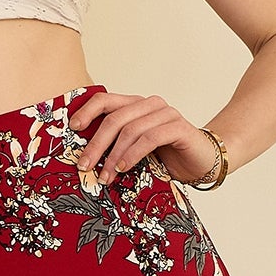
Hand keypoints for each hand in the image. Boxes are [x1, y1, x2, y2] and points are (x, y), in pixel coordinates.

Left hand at [68, 90, 222, 185]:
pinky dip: (133, 154)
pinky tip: (124, 167)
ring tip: (105, 176)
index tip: (72, 128)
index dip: (87, 111)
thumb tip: (84, 156)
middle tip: (84, 165)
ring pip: (130, 130)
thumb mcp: (135, 149)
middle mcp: (150, 104)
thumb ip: (116, 144)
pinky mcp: (178, 127)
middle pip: (115, 118)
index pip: (106, 99)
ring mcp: (166, 114)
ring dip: (113, 156)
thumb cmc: (167, 157)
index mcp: (136, 105)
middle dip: (95, 144)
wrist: (203, 162)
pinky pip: (149, 138)